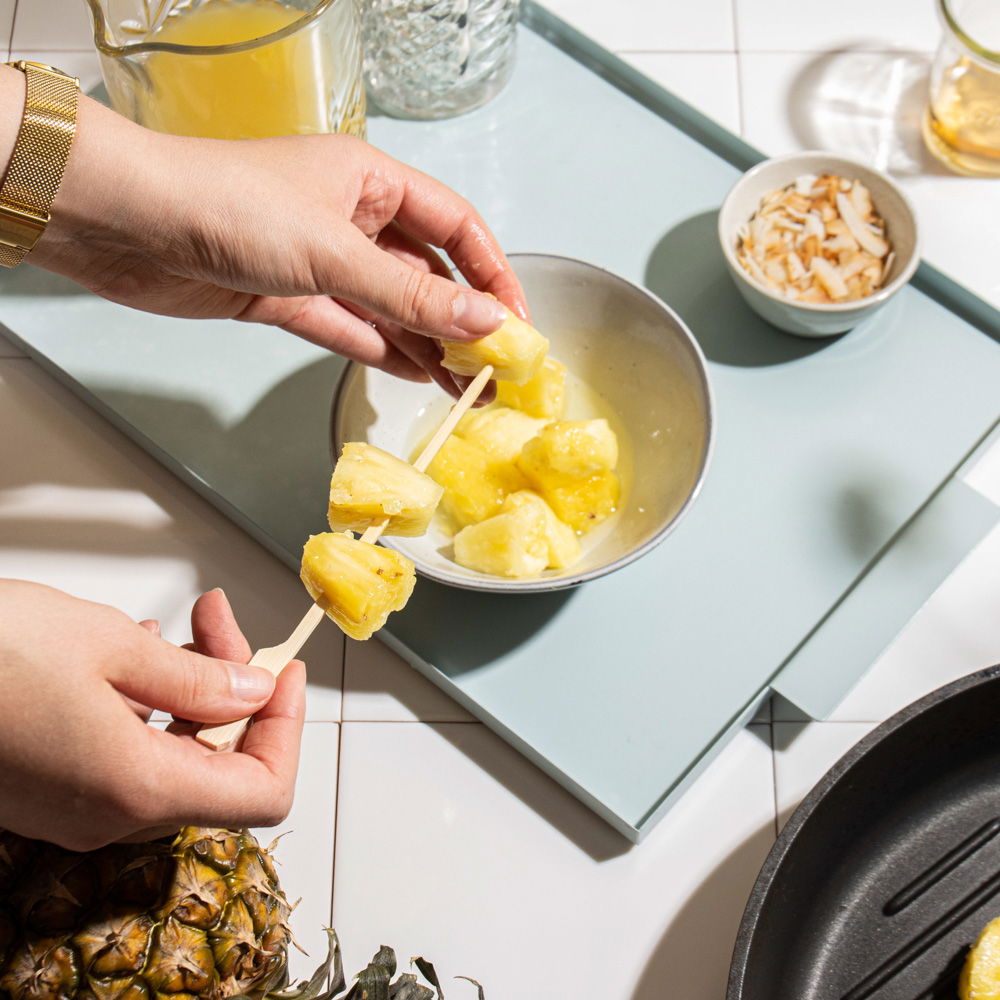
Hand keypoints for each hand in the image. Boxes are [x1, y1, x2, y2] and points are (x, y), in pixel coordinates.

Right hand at [0, 580, 304, 849]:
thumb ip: (198, 680)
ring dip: (196, 691)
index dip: (288, 731)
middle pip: (219, 766)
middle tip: (220, 621)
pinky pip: (130, 755)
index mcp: (136, 788)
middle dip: (237, 690)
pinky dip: (152, 705)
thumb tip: (253, 693)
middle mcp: (108, 814)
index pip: (263, 793)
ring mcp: (77, 807)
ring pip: (175, 757)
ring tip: (183, 626)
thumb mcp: (113, 648)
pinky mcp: (52, 790)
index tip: (287, 674)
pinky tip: (137, 651)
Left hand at [31, 91, 527, 395]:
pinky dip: (380, 350)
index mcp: (371, 181)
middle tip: (494, 368)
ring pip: (389, 306)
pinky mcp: (287, 296)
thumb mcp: (335, 251)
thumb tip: (484, 323)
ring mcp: (319, 260)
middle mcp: (350, 218)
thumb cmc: (225, 204)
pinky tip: (415, 374)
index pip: (456, 227)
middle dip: (462, 319)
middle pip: (426, 272)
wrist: (126, 225)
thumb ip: (411, 296)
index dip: (493, 274)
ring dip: (426, 344)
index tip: (518, 322)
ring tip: (464, 387)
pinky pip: (349, 327)